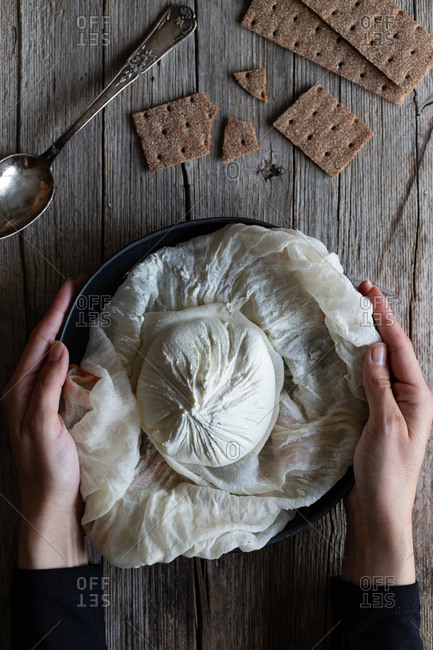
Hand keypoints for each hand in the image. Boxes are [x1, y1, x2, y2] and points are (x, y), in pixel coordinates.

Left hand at [3, 277, 87, 568]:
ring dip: (65, 330)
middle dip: (59, 314)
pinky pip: (60, 373)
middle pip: (43, 343)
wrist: (52, 506)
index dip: (55, 311)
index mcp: (19, 392)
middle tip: (79, 290)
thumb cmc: (47, 472)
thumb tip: (58, 348)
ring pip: (51, 356)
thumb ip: (47, 387)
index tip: (70, 286)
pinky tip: (83, 351)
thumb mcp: (44, 428)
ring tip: (80, 311)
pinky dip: (71, 354)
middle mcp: (25, 392)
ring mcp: (38, 401)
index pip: (40, 342)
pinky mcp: (52, 409)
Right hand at [341, 280, 432, 584]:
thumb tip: (372, 348)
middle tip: (363, 292)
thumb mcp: (385, 425)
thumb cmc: (386, 472)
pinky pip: (369, 379)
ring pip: (380, 362)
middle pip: (392, 350)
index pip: (399, 348)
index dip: (385, 318)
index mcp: (416, 396)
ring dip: (369, 336)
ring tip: (356, 313)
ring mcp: (391, 405)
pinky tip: (349, 352)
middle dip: (379, 320)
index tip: (370, 293)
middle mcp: (406, 396)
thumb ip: (379, 386)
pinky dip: (359, 360)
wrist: (378, 509)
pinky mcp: (375, 414)